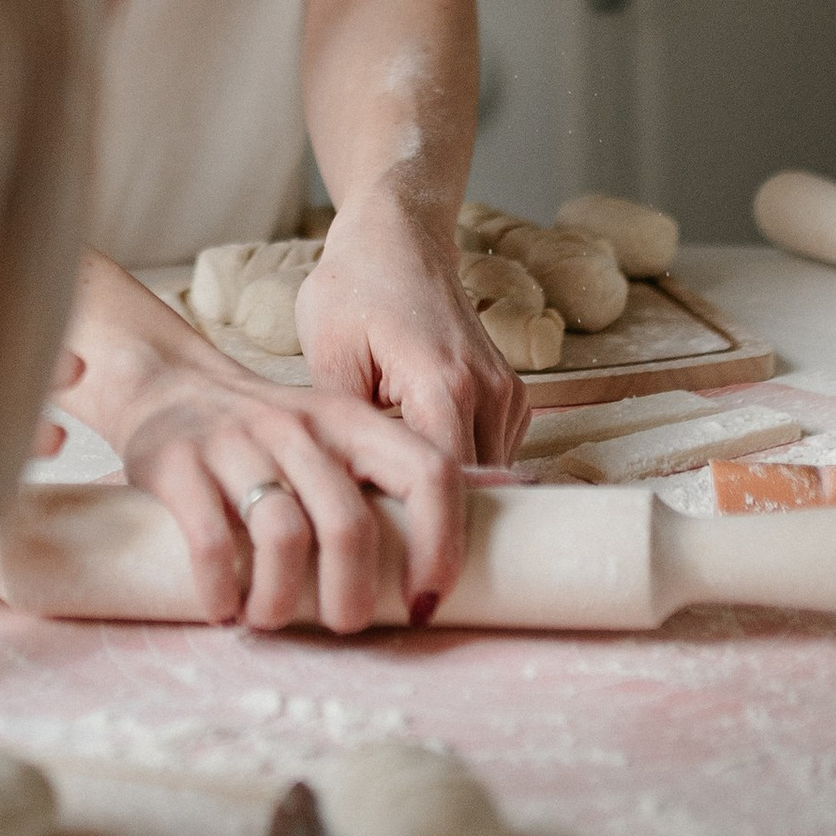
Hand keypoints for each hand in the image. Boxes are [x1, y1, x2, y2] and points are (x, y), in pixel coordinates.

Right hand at [124, 356, 458, 632]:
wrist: (164, 384)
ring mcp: (237, 441)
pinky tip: (223, 609)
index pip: (428, 473)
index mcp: (351, 421)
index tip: (423, 604)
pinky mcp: (179, 462)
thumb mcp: (325, 436)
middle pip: (349, 523)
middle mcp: (300, 426)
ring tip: (269, 619)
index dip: (440, 546)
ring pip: (282, 535)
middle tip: (340, 626)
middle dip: (351, 595)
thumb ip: (368, 483)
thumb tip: (423, 583)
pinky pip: (211, 542)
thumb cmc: (262, 435)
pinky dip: (222, 591)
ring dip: (281, 600)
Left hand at [297, 168, 529, 596]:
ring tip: (407, 565)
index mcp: (443, 385)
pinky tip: (422, 513)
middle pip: (477, 496)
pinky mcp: (508, 395)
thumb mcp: (327, 351)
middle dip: (444, 548)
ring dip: (455, 520)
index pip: (447, 490)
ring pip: (491, 484)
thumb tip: (339, 502)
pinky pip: (492, 460)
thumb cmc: (356, 286)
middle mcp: (490, 394)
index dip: (430, 549)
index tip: (408, 598)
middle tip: (403, 601)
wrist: (401, 234)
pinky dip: (463, 489)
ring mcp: (507, 395)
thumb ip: (342, 428)